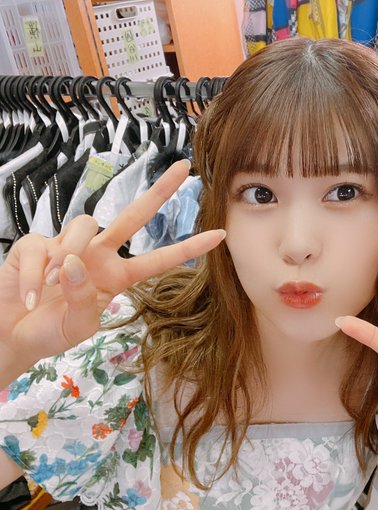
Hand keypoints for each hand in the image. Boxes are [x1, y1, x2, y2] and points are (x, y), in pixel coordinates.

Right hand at [0, 160, 224, 379]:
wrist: (8, 335)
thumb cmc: (49, 332)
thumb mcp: (77, 326)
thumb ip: (83, 299)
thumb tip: (74, 262)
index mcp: (118, 276)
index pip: (159, 258)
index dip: (189, 248)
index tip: (220, 234)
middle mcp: (99, 256)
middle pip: (134, 216)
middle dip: (160, 192)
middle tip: (184, 168)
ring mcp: (68, 246)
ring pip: (86, 224)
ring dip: (71, 252)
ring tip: (52, 286)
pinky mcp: (36, 244)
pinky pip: (41, 246)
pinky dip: (36, 272)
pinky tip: (32, 292)